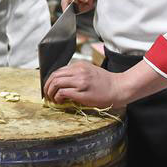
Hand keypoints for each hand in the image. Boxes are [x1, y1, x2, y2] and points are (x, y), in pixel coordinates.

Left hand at [44, 60, 166, 107]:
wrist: (119, 88)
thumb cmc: (106, 82)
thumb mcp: (90, 71)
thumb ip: (77, 74)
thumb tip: (63, 83)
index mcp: (80, 65)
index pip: (58, 70)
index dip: (51, 80)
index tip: (50, 86)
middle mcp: (78, 71)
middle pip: (54, 76)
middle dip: (47, 86)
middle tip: (47, 94)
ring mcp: (80, 81)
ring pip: (56, 83)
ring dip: (50, 92)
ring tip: (52, 98)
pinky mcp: (81, 92)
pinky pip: (62, 93)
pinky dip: (58, 97)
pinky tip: (60, 101)